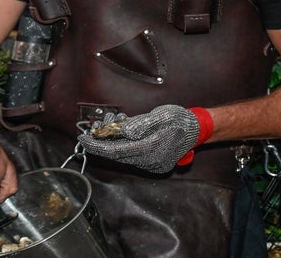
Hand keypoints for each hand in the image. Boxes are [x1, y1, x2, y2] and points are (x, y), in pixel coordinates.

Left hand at [76, 105, 208, 173]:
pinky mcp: (151, 162)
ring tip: (112, 119)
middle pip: (116, 154)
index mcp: (152, 150)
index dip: (96, 145)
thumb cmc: (181, 120)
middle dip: (101, 139)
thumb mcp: (163, 116)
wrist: (197, 130)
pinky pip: (130, 154)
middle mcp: (150, 162)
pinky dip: (121, 141)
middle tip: (95, 124)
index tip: (82, 138)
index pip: (116, 151)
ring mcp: (151, 164)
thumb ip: (143, 124)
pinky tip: (121, 127)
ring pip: (122, 154)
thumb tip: (125, 131)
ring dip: (111, 138)